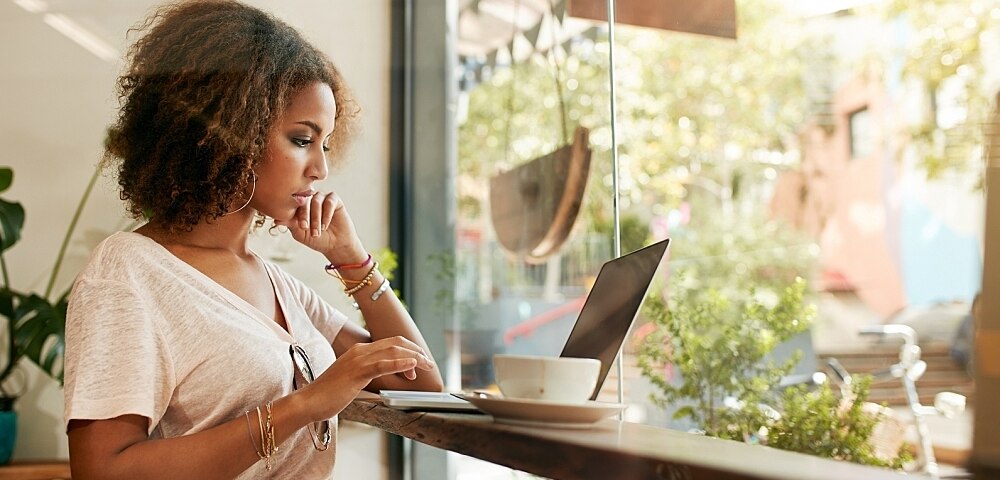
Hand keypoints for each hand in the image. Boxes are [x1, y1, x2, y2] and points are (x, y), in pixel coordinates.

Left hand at [273, 191, 365, 263]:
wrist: (335, 245)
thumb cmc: (316, 239)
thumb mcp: (300, 233)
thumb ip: (290, 224)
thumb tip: (276, 219)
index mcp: (299, 205)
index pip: (293, 203)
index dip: (294, 214)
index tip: (300, 227)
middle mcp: (310, 199)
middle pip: (304, 200)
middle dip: (305, 215)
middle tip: (306, 228)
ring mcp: (322, 198)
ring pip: (316, 201)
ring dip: (316, 217)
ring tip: (318, 231)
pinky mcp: (334, 199)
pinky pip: (329, 201)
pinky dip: (327, 214)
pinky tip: (325, 225)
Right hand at [303, 336, 434, 420]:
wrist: (309, 401)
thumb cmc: (329, 395)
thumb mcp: (353, 380)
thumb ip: (369, 375)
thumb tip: (385, 378)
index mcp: (360, 351)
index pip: (391, 344)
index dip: (409, 350)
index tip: (419, 362)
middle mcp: (361, 351)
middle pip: (396, 344)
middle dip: (416, 351)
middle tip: (428, 363)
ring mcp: (358, 360)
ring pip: (393, 351)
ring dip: (414, 357)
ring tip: (426, 365)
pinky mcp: (357, 372)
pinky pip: (382, 364)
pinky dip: (400, 364)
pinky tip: (412, 366)